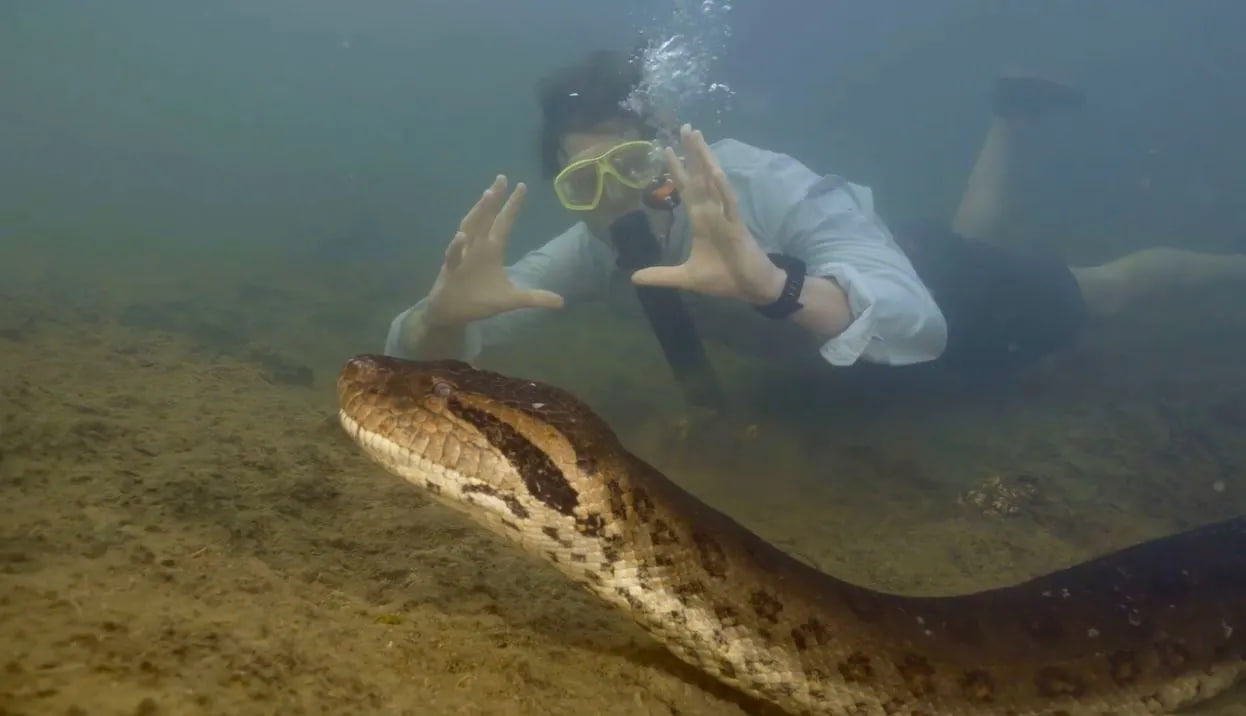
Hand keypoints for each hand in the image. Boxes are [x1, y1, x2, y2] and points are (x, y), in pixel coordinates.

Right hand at [424, 175, 563, 326]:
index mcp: (492, 249)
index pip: (504, 222)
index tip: (521, 185)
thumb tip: (562, 302)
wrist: (455, 313)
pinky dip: (456, 246)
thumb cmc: (480, 300)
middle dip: (494, 198)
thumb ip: (535, 298)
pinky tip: (461, 236)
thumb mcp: (512, 300)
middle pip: (486, 217)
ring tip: (488, 195)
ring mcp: (463, 255)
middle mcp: (477, 247)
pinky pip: (453, 256)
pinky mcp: (451, 269)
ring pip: (470, 228)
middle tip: (502, 178)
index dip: (512, 205)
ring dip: (478, 213)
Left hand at [630, 124, 784, 304]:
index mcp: (701, 221)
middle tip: (684, 127)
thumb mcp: (686, 277)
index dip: (676, 170)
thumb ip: (661, 275)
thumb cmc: (724, 279)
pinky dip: (723, 188)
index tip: (665, 149)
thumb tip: (634, 277)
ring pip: (714, 181)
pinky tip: (715, 171)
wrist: (751, 289)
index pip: (686, 190)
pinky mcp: (737, 226)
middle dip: (692, 152)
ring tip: (697, 136)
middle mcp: (712, 212)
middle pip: (699, 177)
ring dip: (705, 159)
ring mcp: (725, 216)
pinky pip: (730, 203)